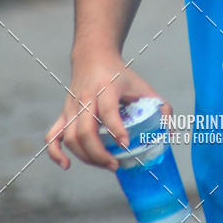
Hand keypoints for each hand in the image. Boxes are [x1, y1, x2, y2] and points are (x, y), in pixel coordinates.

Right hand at [45, 51, 171, 171]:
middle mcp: (86, 98)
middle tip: (116, 164)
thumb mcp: (141, 85)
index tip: (126, 145)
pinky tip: (67, 165)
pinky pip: (53, 136)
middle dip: (99, 153)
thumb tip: (169, 133)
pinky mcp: (63, 113)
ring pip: (70, 137)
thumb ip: (159, 106)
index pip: (108, 110)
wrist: (94, 57)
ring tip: (106, 164)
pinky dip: (56, 153)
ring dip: (86, 156)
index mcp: (107, 88)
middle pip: (85, 130)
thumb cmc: (120, 75)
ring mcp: (72, 107)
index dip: (116, 129)